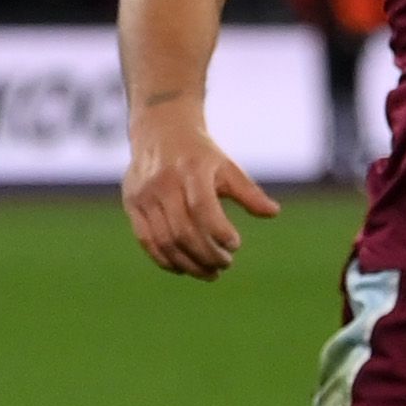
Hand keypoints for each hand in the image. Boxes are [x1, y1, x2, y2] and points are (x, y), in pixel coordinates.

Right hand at [123, 105, 277, 278]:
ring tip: (210, 273)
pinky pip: (147, 241)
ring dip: (189, 264)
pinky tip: (185, 268)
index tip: (235, 245)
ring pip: (165, 241)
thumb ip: (248, 191)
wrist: (160, 132)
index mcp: (190, 170)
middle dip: (207, 255)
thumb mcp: (227, 166)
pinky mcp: (132, 205)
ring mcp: (144, 195)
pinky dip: (166, 260)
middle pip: (183, 231)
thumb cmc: (201, 155)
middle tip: (225, 265)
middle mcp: (163, 183)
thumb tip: (273, 213)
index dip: (219, 232)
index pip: (202, 208)